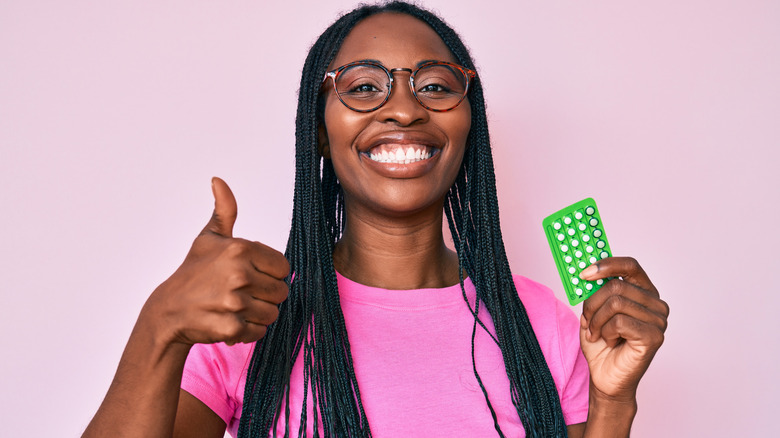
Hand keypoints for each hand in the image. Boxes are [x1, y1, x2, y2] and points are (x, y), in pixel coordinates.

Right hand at [140, 177, 289, 345]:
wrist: (168, 311)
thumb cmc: (193, 272)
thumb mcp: (209, 238)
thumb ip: (224, 210)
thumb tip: (218, 180)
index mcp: (240, 250)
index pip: (284, 267)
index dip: (270, 273)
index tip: (252, 274)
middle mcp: (238, 275)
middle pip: (281, 291)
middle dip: (265, 295)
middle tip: (243, 293)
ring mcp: (234, 303)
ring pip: (273, 313)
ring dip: (258, 313)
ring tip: (237, 307)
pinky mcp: (231, 328)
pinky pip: (260, 331)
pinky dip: (249, 330)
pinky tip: (231, 321)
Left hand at [578, 257, 668, 402]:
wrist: (605, 377)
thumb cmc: (601, 344)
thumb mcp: (593, 311)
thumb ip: (594, 290)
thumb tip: (586, 271)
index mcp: (643, 292)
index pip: (630, 265)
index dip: (606, 264)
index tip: (584, 273)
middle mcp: (656, 304)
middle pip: (616, 285)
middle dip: (593, 303)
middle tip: (586, 319)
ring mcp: (658, 320)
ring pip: (615, 303)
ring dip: (597, 321)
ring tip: (597, 333)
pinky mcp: (654, 336)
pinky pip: (619, 322)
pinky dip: (606, 332)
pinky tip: (610, 341)